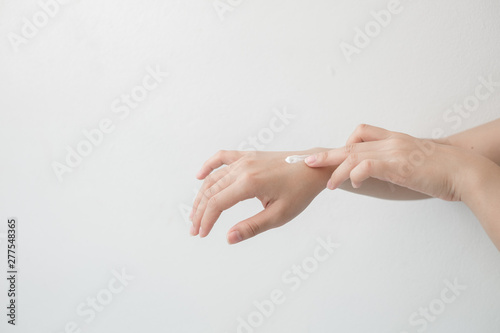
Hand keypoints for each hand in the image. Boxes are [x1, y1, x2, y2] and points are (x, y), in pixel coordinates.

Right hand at [190, 149, 333, 243]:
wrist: (314, 168)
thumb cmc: (300, 192)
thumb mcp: (279, 215)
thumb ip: (252, 227)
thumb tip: (228, 238)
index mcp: (250, 183)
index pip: (217, 203)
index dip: (206, 220)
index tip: (202, 235)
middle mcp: (243, 168)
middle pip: (211, 191)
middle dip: (200, 212)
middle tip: (195, 230)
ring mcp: (245, 159)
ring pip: (214, 178)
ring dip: (202, 195)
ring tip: (196, 213)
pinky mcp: (249, 156)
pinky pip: (222, 157)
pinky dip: (209, 166)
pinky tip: (199, 176)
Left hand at [304, 124, 479, 200]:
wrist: (464, 171)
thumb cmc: (443, 170)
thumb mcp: (413, 163)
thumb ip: (395, 165)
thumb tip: (379, 174)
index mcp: (394, 140)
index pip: (362, 134)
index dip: (343, 144)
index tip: (330, 155)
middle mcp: (390, 142)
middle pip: (351, 145)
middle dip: (327, 155)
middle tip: (308, 161)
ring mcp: (393, 151)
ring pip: (354, 155)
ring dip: (336, 169)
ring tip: (329, 183)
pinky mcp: (398, 164)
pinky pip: (367, 165)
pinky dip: (355, 173)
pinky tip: (353, 182)